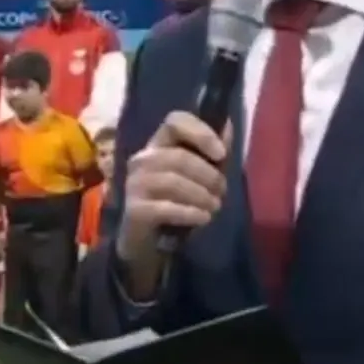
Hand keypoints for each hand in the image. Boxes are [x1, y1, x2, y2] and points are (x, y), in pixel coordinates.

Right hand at [117, 111, 228, 269]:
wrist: (149, 243)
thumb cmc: (177, 202)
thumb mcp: (199, 176)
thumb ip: (213, 152)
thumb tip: (228, 124)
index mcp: (158, 145)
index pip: (174, 121)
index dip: (200, 133)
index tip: (220, 154)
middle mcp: (142, 160)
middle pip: (178, 156)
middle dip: (208, 175)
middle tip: (222, 192)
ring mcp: (135, 184)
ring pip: (173, 181)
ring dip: (201, 195)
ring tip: (214, 207)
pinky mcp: (135, 210)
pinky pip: (166, 208)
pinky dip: (190, 213)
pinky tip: (203, 218)